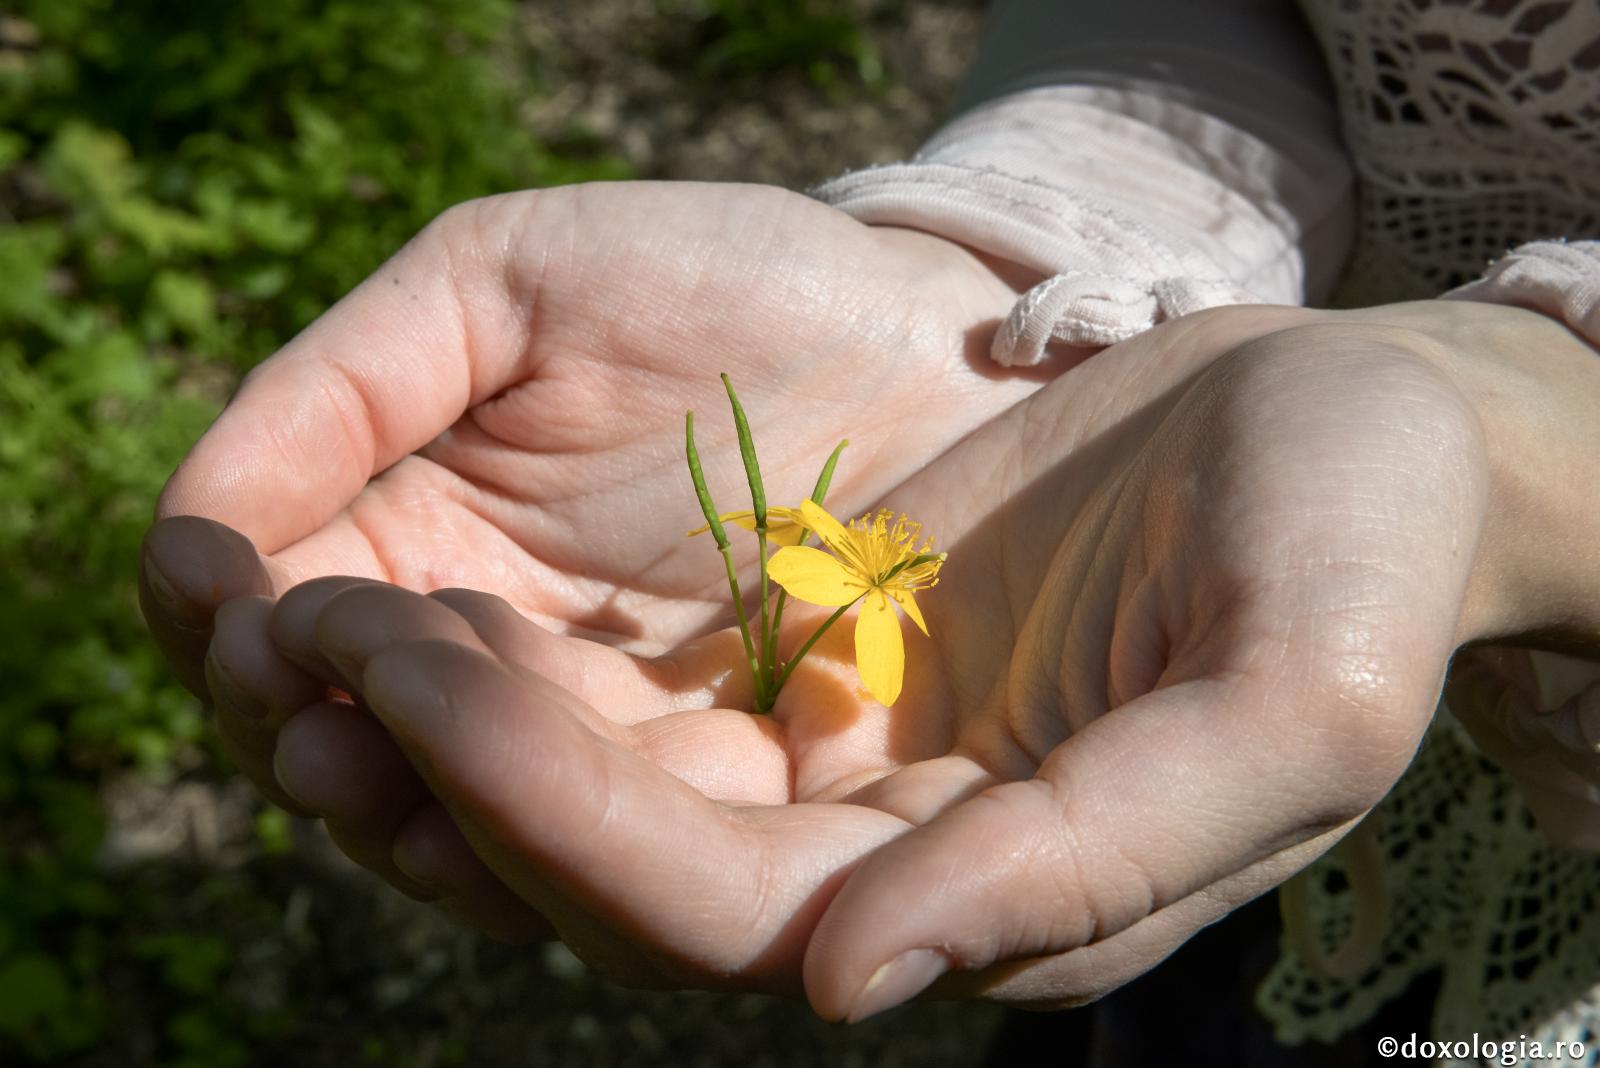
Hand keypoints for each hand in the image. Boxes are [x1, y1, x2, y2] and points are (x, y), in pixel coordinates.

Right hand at [139, 180, 1051, 823]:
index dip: (221, 609)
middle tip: (293, 699)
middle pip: (335, 729)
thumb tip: (189, 520)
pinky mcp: (708, 779)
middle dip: (288, 721)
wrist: (932, 344)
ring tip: (358, 758)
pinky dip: (522, 834)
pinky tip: (495, 812)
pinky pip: (592, 836)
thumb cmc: (729, 282)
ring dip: (386, 796)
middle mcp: (489, 644)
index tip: (222, 590)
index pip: (269, 602)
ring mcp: (594, 723)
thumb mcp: (513, 280)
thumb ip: (351, 383)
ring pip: (446, 806)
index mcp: (423, 526)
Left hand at [249, 300, 1599, 1013]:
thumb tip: (840, 996)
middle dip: (454, 759)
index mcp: (996, 895)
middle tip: (306, 619)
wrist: (1358, 441)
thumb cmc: (1360, 554)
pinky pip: (638, 694)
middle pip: (619, 868)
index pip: (719, 913)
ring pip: (601, 794)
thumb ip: (1084, 866)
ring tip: (311, 602)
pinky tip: (427, 583)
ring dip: (450, 720)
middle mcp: (897, 860)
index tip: (413, 673)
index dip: (550, 812)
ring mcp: (852, 763)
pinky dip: (520, 658)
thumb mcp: (1286, 707)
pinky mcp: (827, 660)